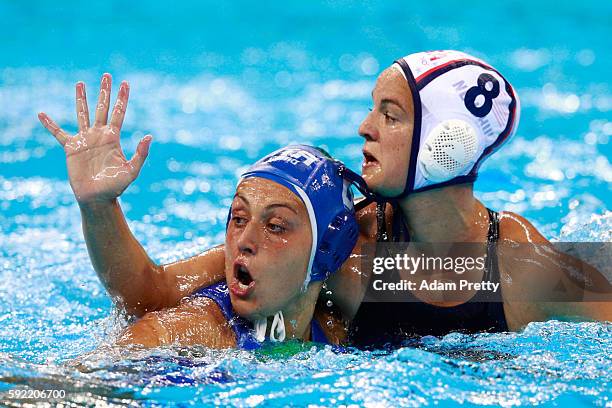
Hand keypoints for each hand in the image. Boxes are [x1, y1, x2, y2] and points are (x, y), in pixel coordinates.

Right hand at [38, 74, 151, 205]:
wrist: (97, 198)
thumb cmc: (115, 187)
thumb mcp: (132, 170)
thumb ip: (141, 154)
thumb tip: (149, 136)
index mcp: (113, 138)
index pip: (119, 113)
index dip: (122, 98)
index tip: (125, 83)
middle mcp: (99, 135)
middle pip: (102, 108)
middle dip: (105, 91)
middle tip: (107, 75)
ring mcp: (85, 140)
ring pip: (83, 114)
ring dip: (81, 99)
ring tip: (80, 83)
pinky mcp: (71, 148)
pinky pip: (59, 133)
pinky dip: (50, 124)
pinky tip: (42, 114)